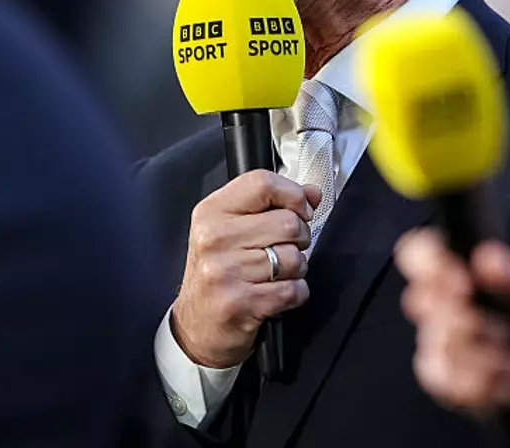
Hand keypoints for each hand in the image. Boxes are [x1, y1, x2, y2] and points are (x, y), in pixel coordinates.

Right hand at [171, 170, 321, 368]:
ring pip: (294, 258)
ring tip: (275, 275)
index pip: (262, 183)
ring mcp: (224, 271)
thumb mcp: (232, 230)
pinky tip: (276, 295)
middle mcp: (213, 238)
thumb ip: (271, 205)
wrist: (196, 327)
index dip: (293, 194)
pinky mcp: (239, 303)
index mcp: (211, 212)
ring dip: (296, 269)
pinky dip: (296, 293)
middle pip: (287, 222)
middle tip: (284, 250)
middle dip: (299, 238)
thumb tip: (313, 192)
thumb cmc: (218, 274)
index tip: (301, 209)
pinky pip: (293, 289)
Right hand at [394, 229, 509, 429]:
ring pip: (440, 346)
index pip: (419, 253)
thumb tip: (487, 256)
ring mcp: (440, 343)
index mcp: (463, 269)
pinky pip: (449, 383)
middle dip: (465, 318)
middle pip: (421, 301)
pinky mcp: (446, 382)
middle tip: (503, 329)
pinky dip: (488, 383)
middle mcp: (443, 303)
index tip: (463, 280)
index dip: (428, 262)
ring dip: (487, 356)